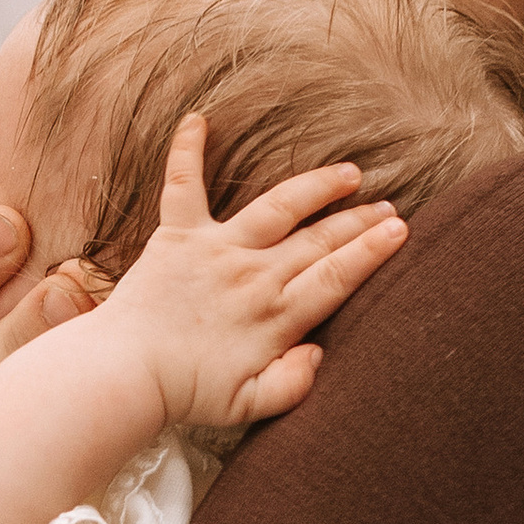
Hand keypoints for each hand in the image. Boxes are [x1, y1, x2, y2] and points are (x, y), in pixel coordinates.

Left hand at [98, 122, 407, 430]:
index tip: (400, 230)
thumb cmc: (185, 392)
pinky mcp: (176, 236)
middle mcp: (252, 273)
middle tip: (390, 207)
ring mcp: (216, 249)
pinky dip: (187, 151)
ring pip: (277, 206)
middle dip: (360, 221)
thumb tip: (319, 352)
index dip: (372, 251)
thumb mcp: (249, 404)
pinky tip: (197, 119)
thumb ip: (293, 383)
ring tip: (348, 173)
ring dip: (316, 186)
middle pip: (319, 239)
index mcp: (274, 314)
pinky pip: (183, 185)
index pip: (336, 275)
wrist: (123, 373)